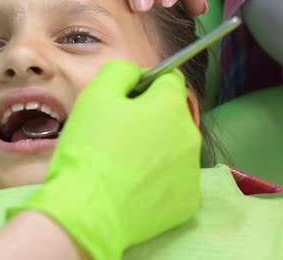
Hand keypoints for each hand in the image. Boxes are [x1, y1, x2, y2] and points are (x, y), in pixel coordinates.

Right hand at [8, 60, 201, 259]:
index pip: (169, 79)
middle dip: (150, 119)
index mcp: (171, 106)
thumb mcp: (96, 95)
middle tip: (116, 135)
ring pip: (173, 149)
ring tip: (121, 165)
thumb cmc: (90, 149)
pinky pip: (173, 181)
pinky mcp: (186, 203)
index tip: (122, 101)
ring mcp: (192, 173)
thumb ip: (120, 72)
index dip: (144, 86)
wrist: (89, 211)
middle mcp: (191, 136)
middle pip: (172, 116)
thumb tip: (136, 75)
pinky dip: (157, 181)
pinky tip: (132, 188)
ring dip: (154, 149)